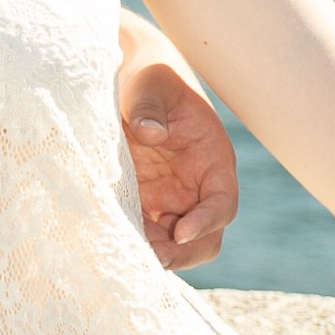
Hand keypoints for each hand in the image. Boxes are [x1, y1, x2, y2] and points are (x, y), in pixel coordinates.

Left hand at [122, 56, 238, 266]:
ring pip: (175, 244)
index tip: (180, 232)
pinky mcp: (146, 203)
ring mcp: (172, 199)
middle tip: (152, 256)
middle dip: (183, 253)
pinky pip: (147, 233)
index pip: (223, 201)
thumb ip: (150, 107)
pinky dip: (135, 240)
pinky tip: (112, 235)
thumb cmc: (149, 78)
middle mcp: (197, 187)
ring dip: (156, 252)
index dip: (207, 221)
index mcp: (212, 159)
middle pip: (206, 237)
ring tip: (125, 245)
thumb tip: (150, 134)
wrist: (131, 78)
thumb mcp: (151, 84)